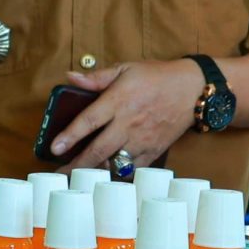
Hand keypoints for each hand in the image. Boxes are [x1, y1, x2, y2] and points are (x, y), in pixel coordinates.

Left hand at [45, 58, 209, 172]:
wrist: (193, 90)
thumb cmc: (157, 77)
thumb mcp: (126, 68)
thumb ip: (96, 77)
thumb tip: (69, 76)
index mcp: (119, 101)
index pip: (89, 120)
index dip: (70, 135)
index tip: (54, 148)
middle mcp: (129, 123)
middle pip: (99, 149)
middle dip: (77, 164)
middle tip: (59, 174)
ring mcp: (142, 139)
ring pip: (115, 163)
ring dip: (95, 173)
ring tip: (77, 179)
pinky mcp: (154, 151)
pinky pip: (133, 169)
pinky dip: (118, 175)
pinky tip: (105, 178)